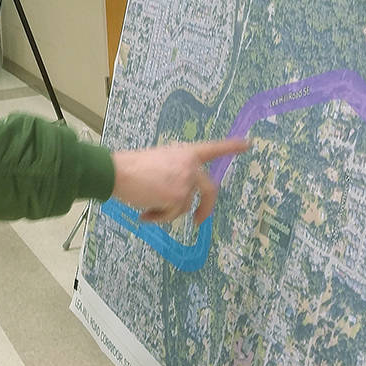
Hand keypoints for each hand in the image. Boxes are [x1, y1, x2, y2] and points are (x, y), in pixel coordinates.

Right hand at [110, 138, 249, 224]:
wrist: (117, 172)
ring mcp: (186, 182)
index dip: (231, 147)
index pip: (213, 148)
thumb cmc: (131, 166)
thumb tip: (179, 195)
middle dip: (206, 209)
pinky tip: (144, 213)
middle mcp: (190, 165)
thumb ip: (176, 171)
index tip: (248, 144)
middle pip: (210, 190)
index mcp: (185, 152)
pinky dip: (158, 217)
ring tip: (146, 206)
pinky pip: (172, 215)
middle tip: (199, 221)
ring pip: (184, 207)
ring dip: (166, 212)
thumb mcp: (160, 161)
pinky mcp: (179, 198)